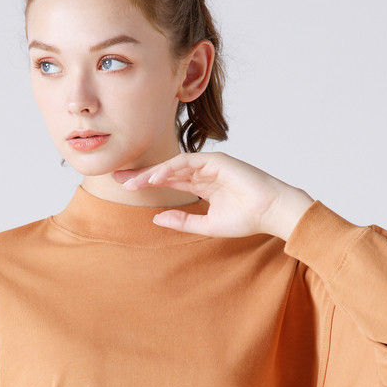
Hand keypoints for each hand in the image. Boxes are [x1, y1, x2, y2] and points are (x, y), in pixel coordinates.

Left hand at [112, 151, 314, 240]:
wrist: (272, 212)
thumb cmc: (247, 219)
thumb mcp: (207, 226)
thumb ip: (183, 221)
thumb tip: (155, 218)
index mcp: (201, 185)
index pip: (167, 181)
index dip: (145, 183)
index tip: (123, 187)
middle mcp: (203, 172)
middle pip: (164, 171)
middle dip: (140, 174)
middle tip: (115, 177)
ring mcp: (210, 165)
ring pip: (173, 165)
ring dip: (151, 173)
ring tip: (130, 183)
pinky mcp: (217, 160)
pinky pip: (188, 162)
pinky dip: (170, 169)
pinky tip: (154, 177)